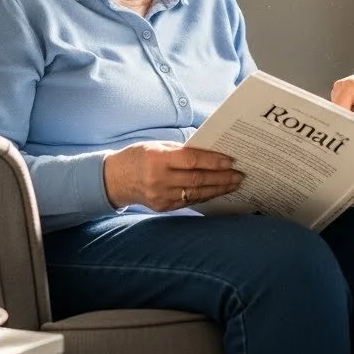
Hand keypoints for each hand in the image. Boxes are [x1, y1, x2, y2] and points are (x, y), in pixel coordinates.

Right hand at [103, 141, 243, 211]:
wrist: (114, 179)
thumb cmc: (138, 156)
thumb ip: (181, 150)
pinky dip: (206, 196)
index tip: (231, 161)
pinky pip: (189, 201)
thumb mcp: (157, 146)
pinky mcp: (163, 207)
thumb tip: (211, 152)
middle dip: (222, 178)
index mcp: (158, 159)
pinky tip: (218, 192)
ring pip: (196, 193)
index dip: (214, 161)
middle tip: (240, 175)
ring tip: (234, 184)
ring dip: (218, 189)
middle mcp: (159, 179)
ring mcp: (161, 196)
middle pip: (198, 179)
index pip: (192, 161)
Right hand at [330, 61, 353, 121]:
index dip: (347, 123)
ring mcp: (338, 90)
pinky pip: (341, 110)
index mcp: (349, 87)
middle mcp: (340, 87)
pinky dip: (351, 113)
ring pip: (339, 113)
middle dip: (349, 121)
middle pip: (338, 114)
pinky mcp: (339, 94)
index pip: (340, 112)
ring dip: (350, 117)